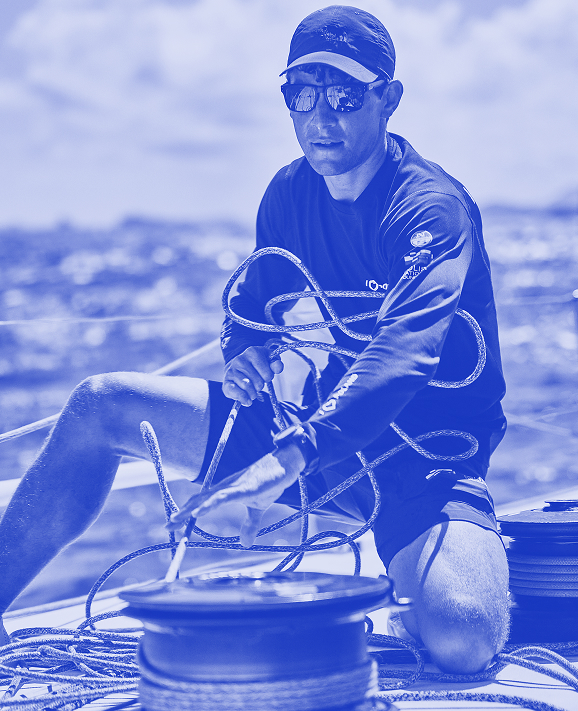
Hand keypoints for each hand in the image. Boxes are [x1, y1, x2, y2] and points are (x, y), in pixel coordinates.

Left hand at [167, 445, 305, 546]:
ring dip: (191, 509)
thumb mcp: (259, 508)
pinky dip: (209, 505)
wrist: (285, 465)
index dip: (188, 512)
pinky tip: (199, 512)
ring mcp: (234, 486)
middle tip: (167, 527)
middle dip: (183, 513)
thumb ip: (250, 524)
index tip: (174, 525)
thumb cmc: (271, 482)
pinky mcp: (244, 487)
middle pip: (199, 500)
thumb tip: (245, 544)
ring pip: (207, 498)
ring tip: (176, 520)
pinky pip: (223, 497)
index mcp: (227, 491)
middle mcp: (226, 487)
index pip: (202, 502)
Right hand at [222, 346, 282, 406]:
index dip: (268, 378)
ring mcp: (231, 370)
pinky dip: (243, 399)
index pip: (267, 374)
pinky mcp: (226, 382)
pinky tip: (247, 400)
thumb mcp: (269, 360)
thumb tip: (278, 366)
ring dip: (253, 394)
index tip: (265, 375)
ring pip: (247, 388)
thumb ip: (276, 364)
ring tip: (252, 390)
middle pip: (258, 383)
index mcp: (252, 352)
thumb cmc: (257, 364)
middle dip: (260, 386)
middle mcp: (239, 360)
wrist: (238, 364)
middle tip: (257, 383)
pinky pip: (235, 392)